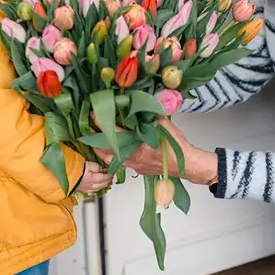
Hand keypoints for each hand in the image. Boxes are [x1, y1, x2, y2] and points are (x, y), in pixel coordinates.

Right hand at [75, 161, 112, 193]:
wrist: (64, 177)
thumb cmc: (75, 170)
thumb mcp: (88, 164)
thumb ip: (96, 166)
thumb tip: (102, 169)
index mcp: (93, 178)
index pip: (105, 177)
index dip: (109, 174)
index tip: (112, 171)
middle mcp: (91, 185)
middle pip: (103, 184)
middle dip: (108, 180)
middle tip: (110, 176)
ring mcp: (86, 188)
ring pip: (98, 188)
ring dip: (103, 185)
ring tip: (105, 182)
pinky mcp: (81, 190)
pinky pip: (92, 191)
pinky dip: (96, 188)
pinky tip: (96, 187)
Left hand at [92, 118, 216, 183]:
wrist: (186, 164)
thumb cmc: (177, 147)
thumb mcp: (164, 125)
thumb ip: (151, 115)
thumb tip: (144, 105)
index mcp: (137, 145)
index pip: (113, 134)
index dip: (101, 123)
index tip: (94, 115)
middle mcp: (132, 157)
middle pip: (105, 150)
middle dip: (94, 139)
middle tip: (88, 129)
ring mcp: (134, 165)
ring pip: (110, 160)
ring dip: (101, 150)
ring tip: (96, 141)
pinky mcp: (137, 169)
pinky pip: (120, 163)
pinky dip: (113, 157)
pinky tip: (113, 150)